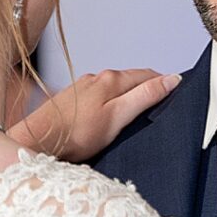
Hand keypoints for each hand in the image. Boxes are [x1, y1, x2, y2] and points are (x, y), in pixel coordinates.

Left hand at [9, 68, 180, 162]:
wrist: (38, 141)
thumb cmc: (77, 135)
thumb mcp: (118, 116)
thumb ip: (145, 96)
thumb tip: (171, 79)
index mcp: (112, 79)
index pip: (148, 74)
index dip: (165, 82)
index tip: (178, 90)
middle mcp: (97, 77)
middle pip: (131, 78)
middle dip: (149, 85)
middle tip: (165, 100)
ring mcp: (83, 86)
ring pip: (115, 85)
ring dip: (130, 92)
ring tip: (141, 107)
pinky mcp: (73, 97)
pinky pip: (100, 94)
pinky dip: (113, 99)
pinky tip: (113, 112)